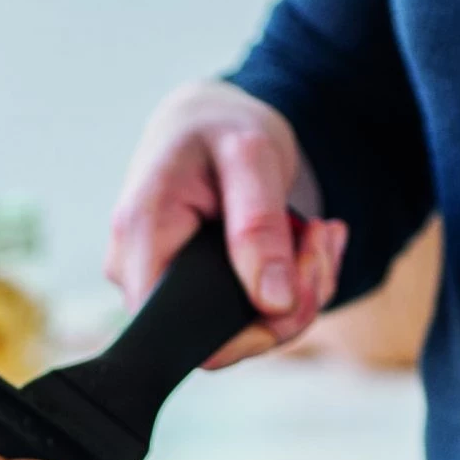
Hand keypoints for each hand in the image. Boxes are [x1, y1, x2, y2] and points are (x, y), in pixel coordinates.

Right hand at [107, 80, 349, 367]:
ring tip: (319, 234)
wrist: (206, 120)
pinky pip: (247, 315)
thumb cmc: (220, 128)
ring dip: (299, 292)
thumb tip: (273, 302)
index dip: (246, 331)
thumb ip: (258, 227)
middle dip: (290, 303)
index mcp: (141, 235)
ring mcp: (162, 285)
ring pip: (242, 331)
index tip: (297, 280)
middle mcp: (139, 271)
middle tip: (320, 244)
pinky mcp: (189, 290)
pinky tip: (309, 241)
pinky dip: (291, 286)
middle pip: (219, 339)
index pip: (180, 332)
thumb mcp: (250, 156)